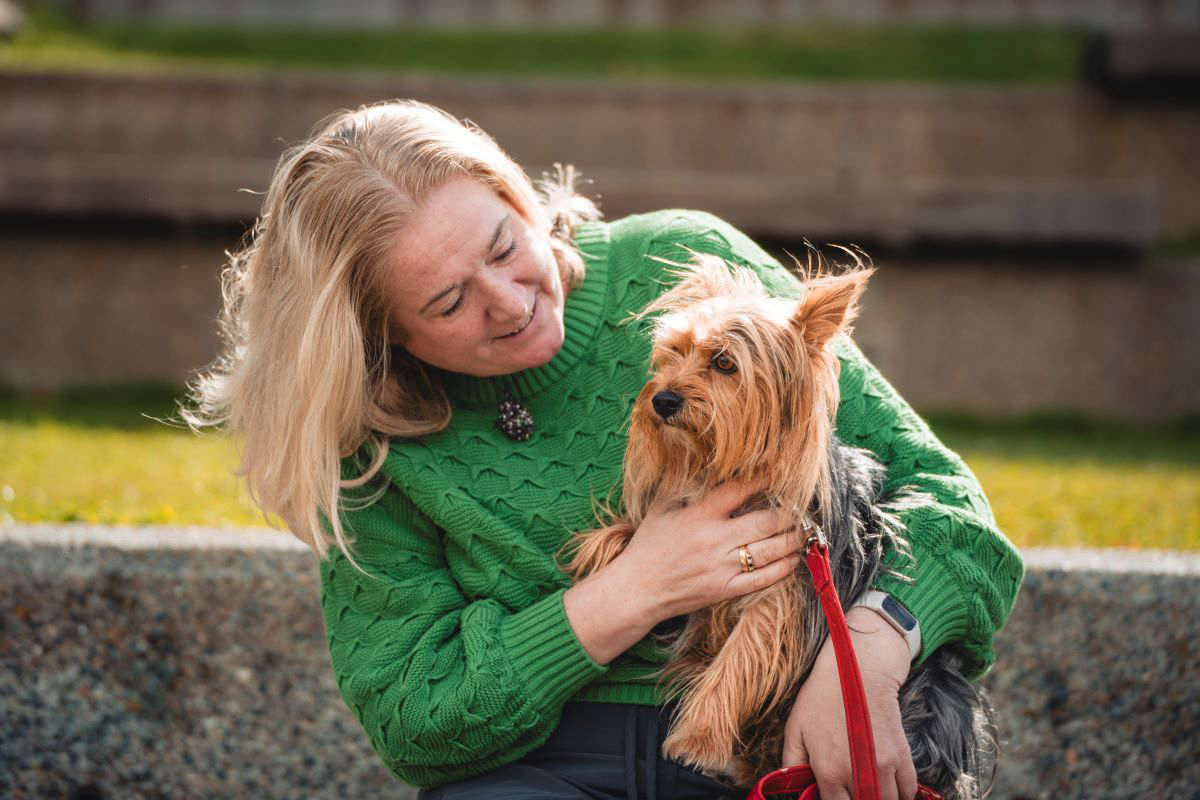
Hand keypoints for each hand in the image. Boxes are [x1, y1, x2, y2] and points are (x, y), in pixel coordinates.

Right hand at [617, 480, 801, 624]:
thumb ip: (687, 490)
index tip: (780, 471)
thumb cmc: (649, 546)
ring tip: (806, 529)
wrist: (637, 589)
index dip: (763, 478)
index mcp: (698, 516)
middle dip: (789, 512)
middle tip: (802, 504)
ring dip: (794, 539)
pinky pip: (764, 579)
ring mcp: (722, 568)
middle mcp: (714, 541)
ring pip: (771, 551)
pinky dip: (784, 568)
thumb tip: (710, 470)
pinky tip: (794, 558)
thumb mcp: (662, 509)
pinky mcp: (725, 591)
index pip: (738, 490)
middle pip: (765, 521)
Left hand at [781, 607, 916, 799]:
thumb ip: (792, 763)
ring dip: (878, 799)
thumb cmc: (822, 696)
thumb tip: (792, 786)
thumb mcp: (795, 727)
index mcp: (827, 770)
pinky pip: (907, 791)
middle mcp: (857, 773)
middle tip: (852, 790)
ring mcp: (883, 766)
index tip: (834, 795)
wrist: (859, 669)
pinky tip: (889, 787)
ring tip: (869, 790)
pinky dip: (901, 795)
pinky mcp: (902, 756)